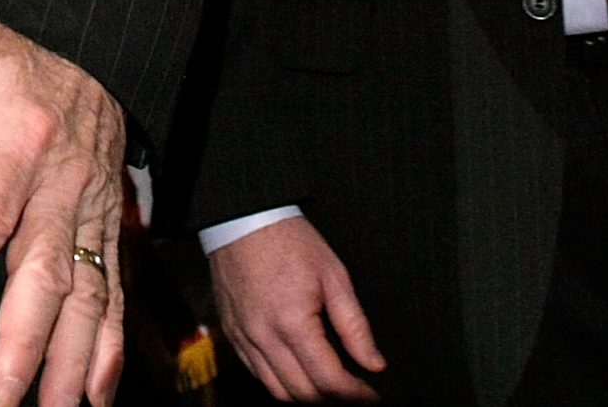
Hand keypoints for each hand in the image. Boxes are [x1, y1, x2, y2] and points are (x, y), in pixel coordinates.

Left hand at [0, 0, 125, 406]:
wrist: (107, 62)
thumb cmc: (20, 63)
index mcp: (21, 141)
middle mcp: (62, 187)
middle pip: (43, 269)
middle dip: (24, 336)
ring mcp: (90, 217)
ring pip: (85, 296)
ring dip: (70, 360)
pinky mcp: (109, 235)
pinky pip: (114, 297)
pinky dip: (108, 351)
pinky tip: (94, 397)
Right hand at [207, 217, 384, 400]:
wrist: (243, 220)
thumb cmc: (288, 241)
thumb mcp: (334, 276)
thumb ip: (355, 326)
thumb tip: (374, 361)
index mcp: (292, 322)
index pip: (328, 379)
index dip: (355, 395)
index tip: (369, 396)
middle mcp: (263, 336)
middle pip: (303, 393)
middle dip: (333, 400)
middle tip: (354, 394)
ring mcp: (244, 338)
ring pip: (276, 391)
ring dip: (306, 397)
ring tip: (328, 389)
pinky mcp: (233, 334)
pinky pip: (256, 373)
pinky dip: (280, 382)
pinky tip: (298, 374)